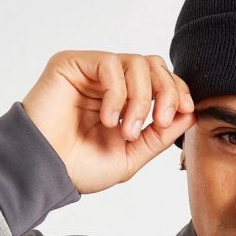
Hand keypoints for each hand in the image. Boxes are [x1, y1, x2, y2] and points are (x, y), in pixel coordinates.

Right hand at [21, 50, 195, 193]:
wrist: (45, 172)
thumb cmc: (80, 168)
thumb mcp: (133, 155)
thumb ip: (160, 135)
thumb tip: (190, 113)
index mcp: (125, 101)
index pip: (161, 80)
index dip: (178, 91)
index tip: (184, 112)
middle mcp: (109, 83)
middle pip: (154, 65)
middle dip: (166, 91)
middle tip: (159, 121)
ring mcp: (90, 72)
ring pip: (136, 62)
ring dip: (140, 99)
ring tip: (125, 130)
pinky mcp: (71, 63)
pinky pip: (110, 64)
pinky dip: (117, 94)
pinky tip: (107, 119)